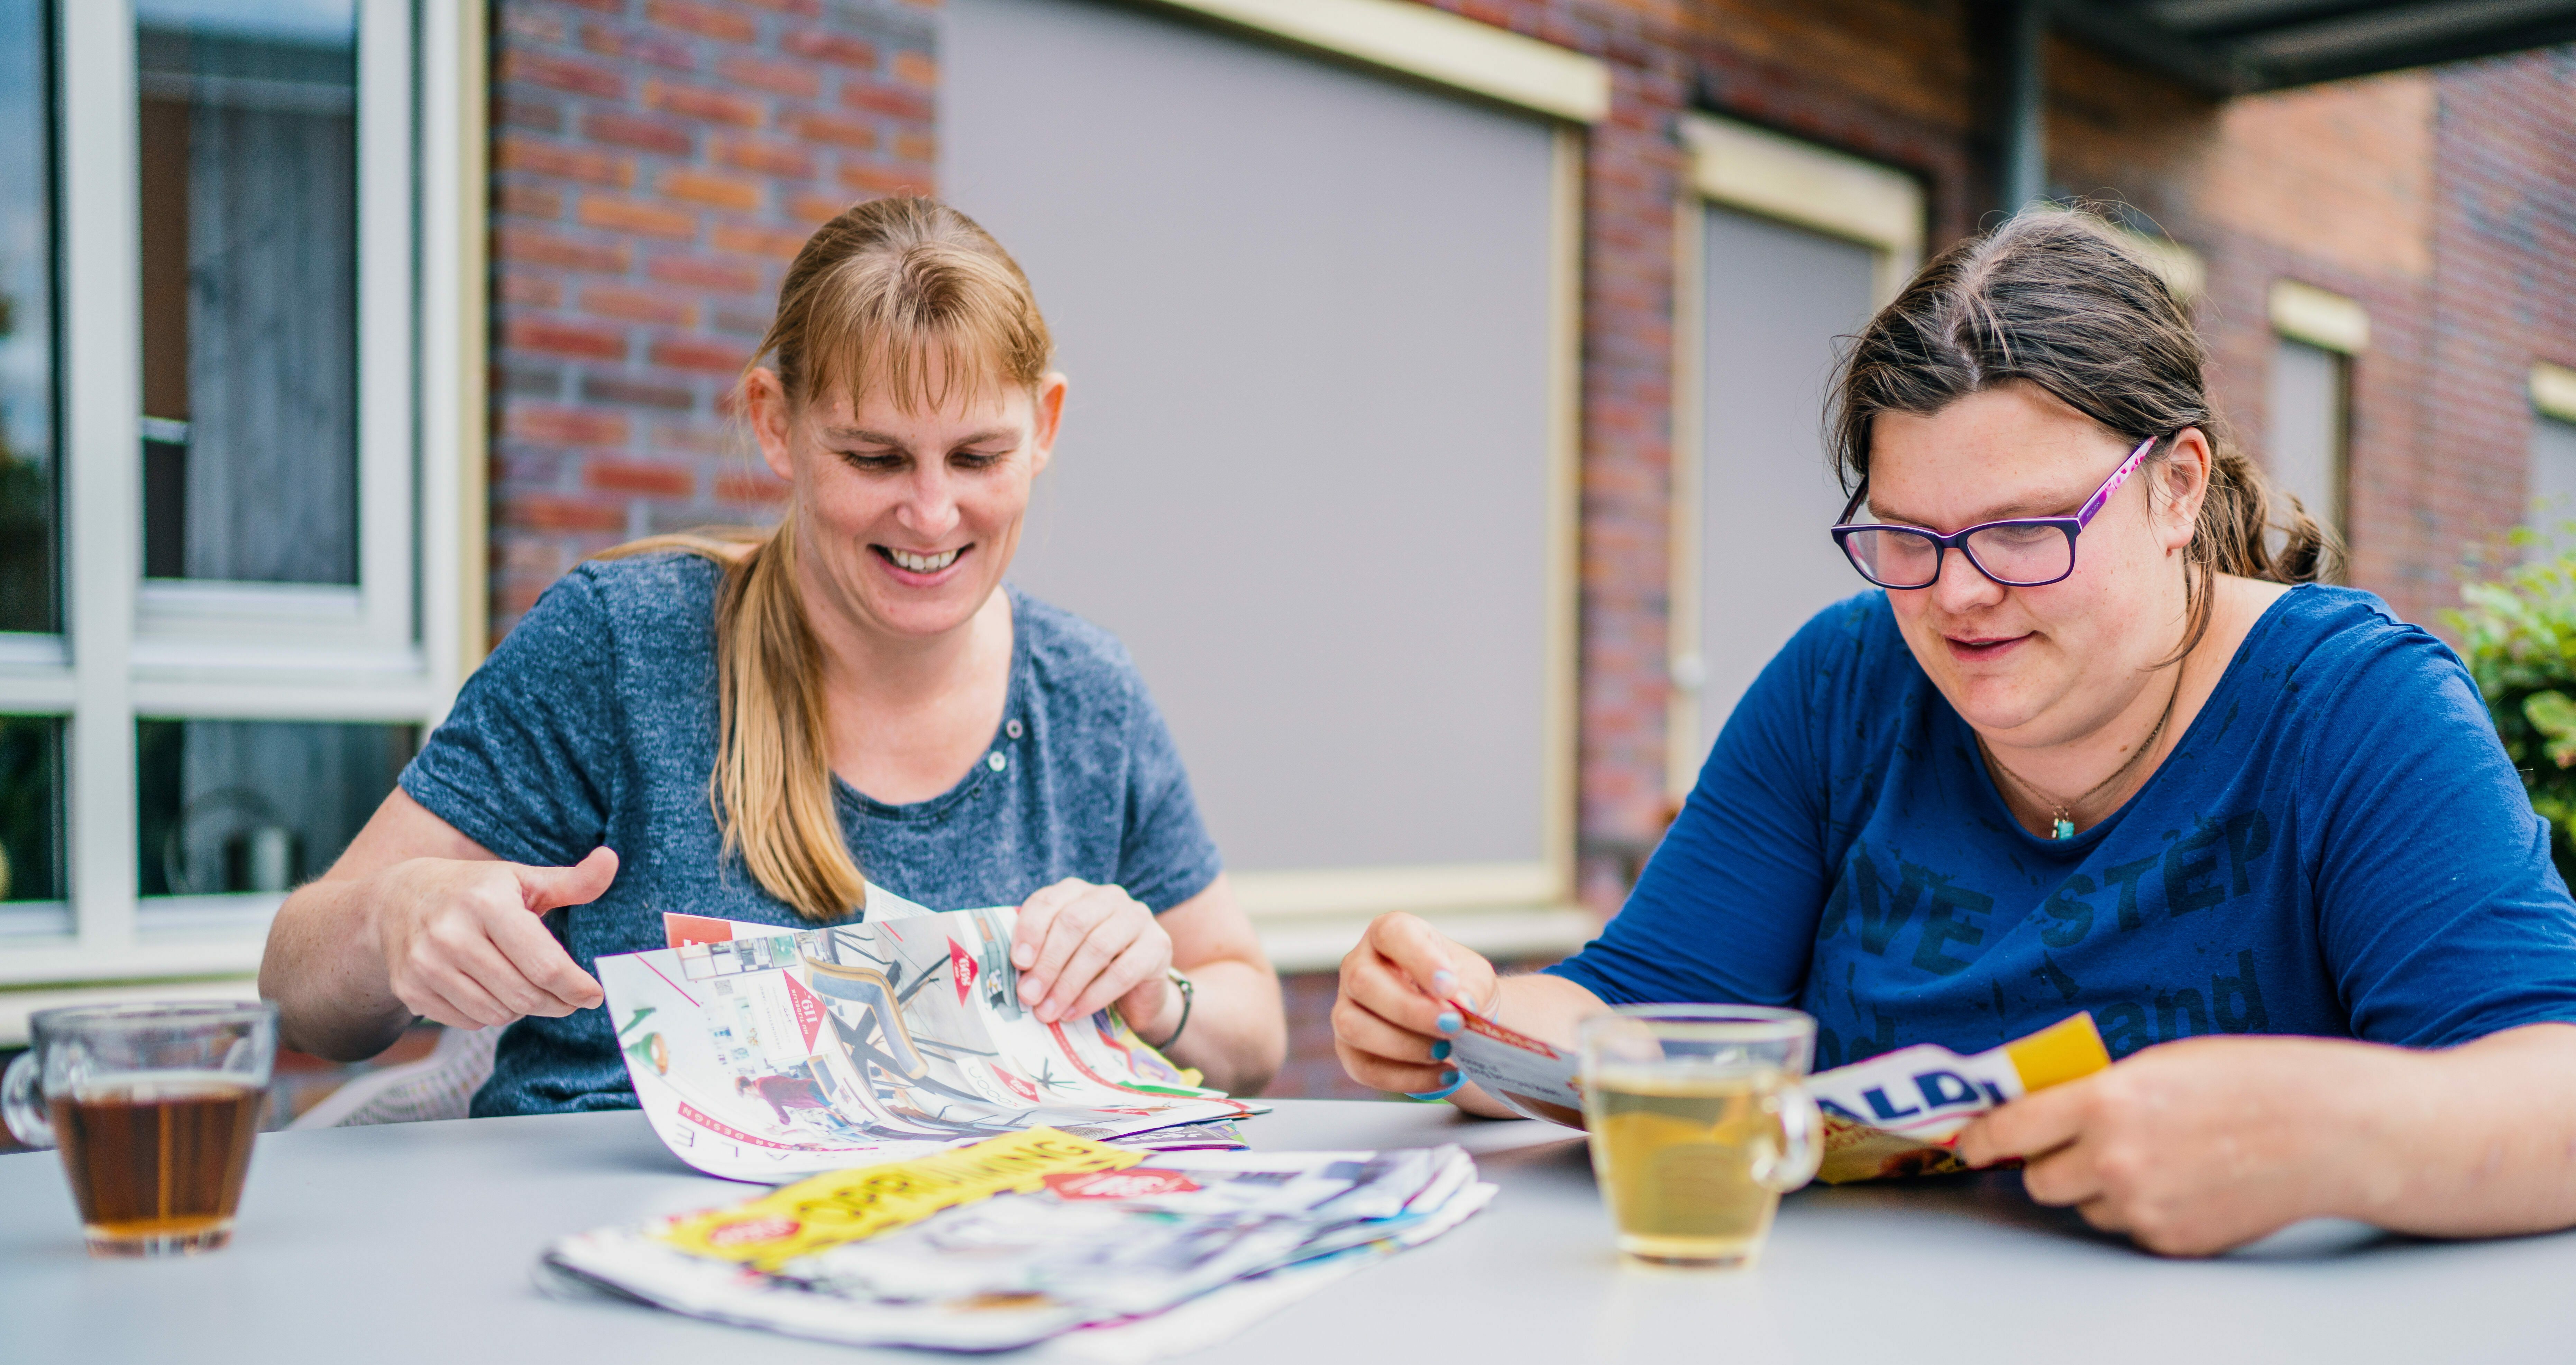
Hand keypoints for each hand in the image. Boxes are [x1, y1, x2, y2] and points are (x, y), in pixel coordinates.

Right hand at [371, 848, 615, 1030]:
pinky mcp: (411, 990)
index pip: (545, 965)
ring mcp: (426, 966)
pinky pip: (470, 1022)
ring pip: (499, 1013)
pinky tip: (489, 987)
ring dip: (522, 1007)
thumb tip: (611, 860)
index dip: (576, 987)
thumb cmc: (473, 889)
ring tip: (524, 983)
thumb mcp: (521, 878)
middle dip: (555, 1002)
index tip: (594, 994)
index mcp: (486, 903)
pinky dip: (490, 1013)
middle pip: (524, 995)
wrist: (396, 899)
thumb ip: (572, 881)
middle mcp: (451, 935)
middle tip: (568, 997)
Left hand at [1011, 879, 1175, 1029]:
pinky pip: (1122, 972)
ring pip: (1097, 947)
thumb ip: (1039, 954)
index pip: (1048, 901)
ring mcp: (1138, 918)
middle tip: (1029, 996)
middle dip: (1047, 963)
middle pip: (1073, 923)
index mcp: (1079, 892)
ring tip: (1047, 1011)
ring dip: (1067, 984)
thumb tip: (1016, 974)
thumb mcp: (1062, 956)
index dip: (1030, 930)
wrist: (1139, 993)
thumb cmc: (1090, 971)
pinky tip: (1074, 1013)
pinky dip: (1093, 996)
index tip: (1017, 963)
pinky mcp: (1158, 946)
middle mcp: (1110, 897)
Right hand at [1332, 912, 1498, 1094]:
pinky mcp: (1349, 1049)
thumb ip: (1472, 987)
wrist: (1451, 1019)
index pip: (1391, 934)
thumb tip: (1463, 1007)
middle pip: (1363, 982)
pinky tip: (1442, 1075)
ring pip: (1353, 1026)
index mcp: (1388, 935)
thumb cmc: (1457, 987)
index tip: (1449, 986)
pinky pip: (1365, 1067)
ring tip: (1445, 1052)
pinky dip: (1407, 1077)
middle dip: (1410, 1010)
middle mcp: (1358, 966)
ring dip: (1404, 1045)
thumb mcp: (1475, 977)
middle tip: (1453, 1026)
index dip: (1418, 959)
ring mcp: (1346, 1007)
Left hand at [1955, 1034, 2382, 1255]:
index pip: (2010, 1130)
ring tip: (2152, 1156)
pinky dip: (2140, 1209)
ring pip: (2083, 1208)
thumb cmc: (2251, 1082)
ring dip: (2097, 1188)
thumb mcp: (2159, 1064)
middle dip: (2047, 1162)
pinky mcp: (2172, 1241)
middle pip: (2037, 1180)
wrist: (2330, 1131)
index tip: (1972, 1139)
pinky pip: (2128, 1228)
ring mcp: (2143, 1208)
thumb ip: (2095, 1092)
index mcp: (2106, 1104)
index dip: (1984, 1136)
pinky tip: (2183, 1180)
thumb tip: (2044, 1111)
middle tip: (2075, 1143)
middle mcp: (2115, 1161)